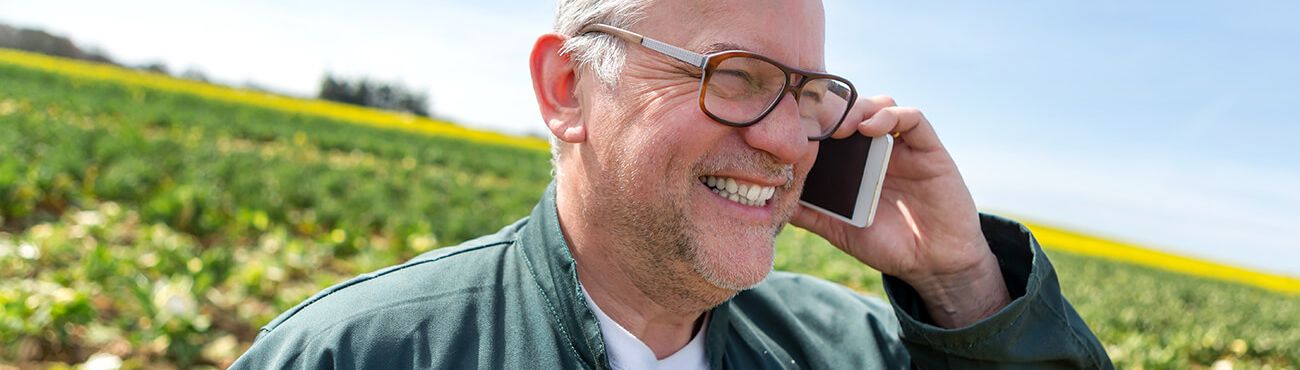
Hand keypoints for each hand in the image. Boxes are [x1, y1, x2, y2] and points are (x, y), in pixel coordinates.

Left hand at [790, 96, 1010, 327]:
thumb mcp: (837, 229)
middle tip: (813, 120)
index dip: (814, 118)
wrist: (930, 265)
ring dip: (858, 108)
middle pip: (854, 108)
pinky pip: (913, 118)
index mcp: (854, 162)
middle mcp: (877, 148)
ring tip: (840, 126)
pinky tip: (870, 129)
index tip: (790, 124)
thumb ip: (809, 212)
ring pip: (881, 104)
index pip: (832, 125)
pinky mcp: (928, 149)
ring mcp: (903, 146)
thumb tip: (768, 200)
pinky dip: (890, 116)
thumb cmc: (886, 244)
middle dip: (833, 108)